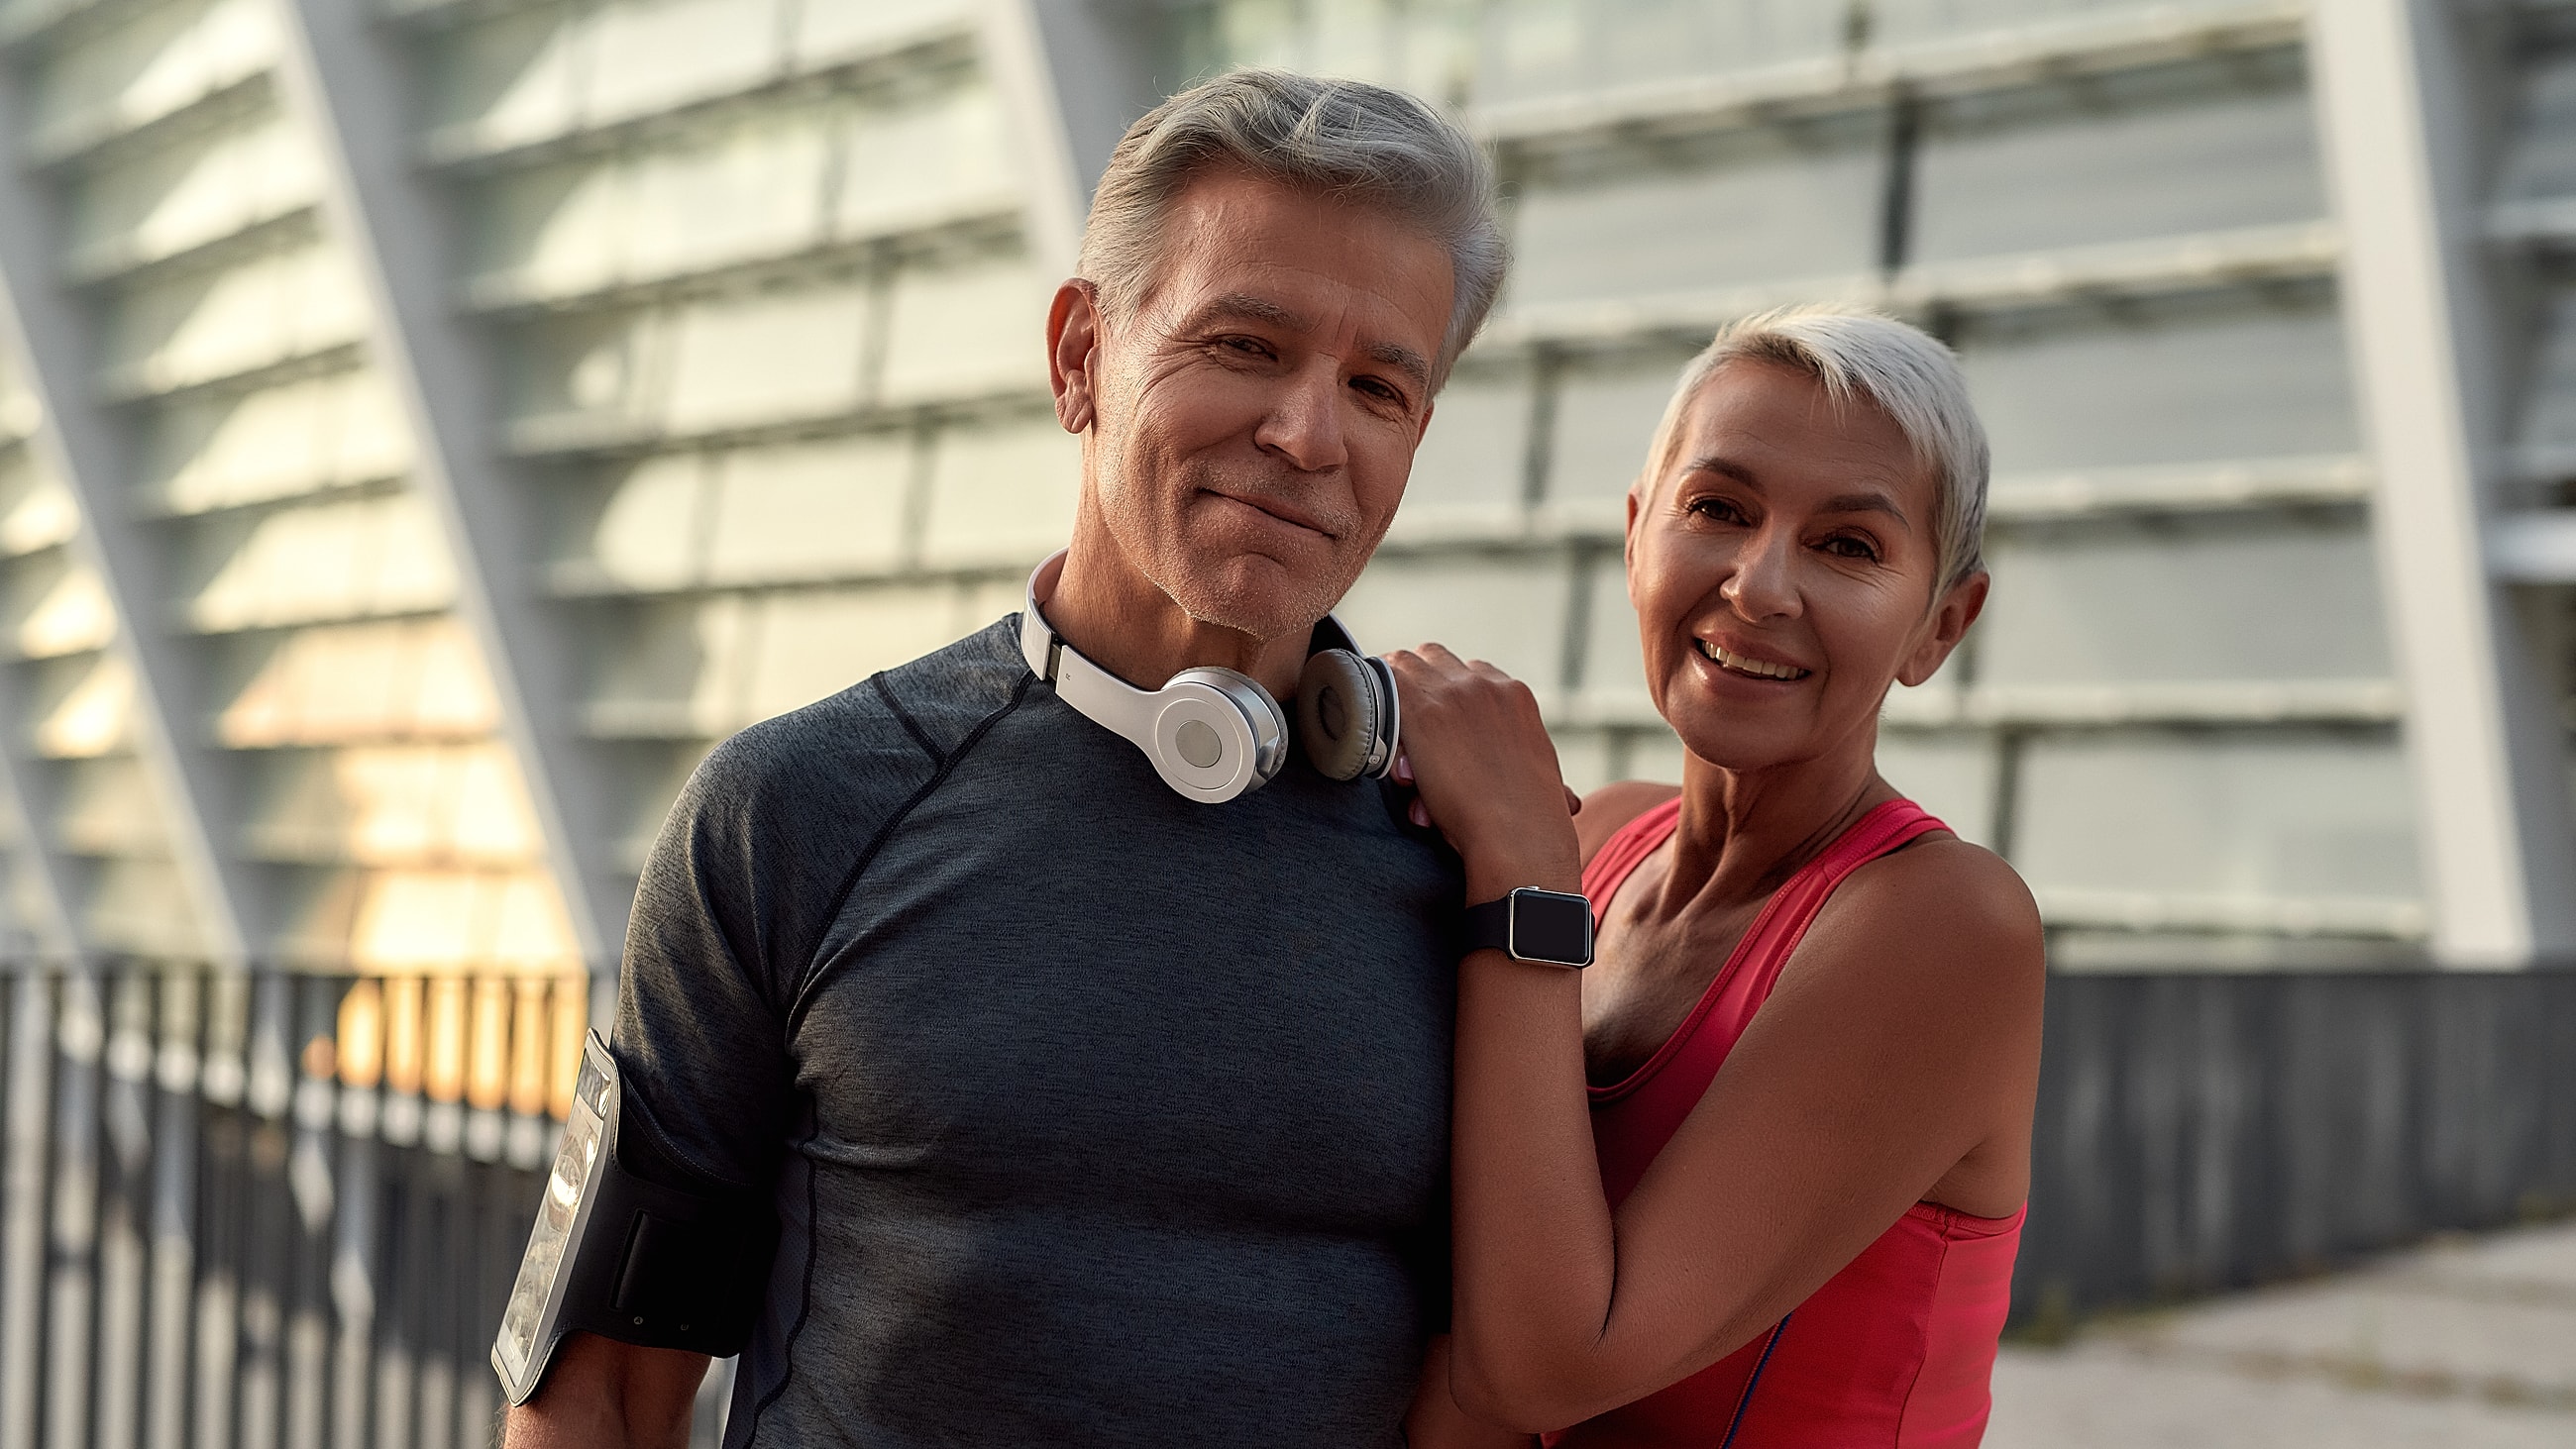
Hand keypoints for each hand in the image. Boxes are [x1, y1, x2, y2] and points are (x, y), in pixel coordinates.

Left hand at [1382, 645, 1581, 899]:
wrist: (1519, 839)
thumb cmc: (1534, 825)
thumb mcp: (1545, 783)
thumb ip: (1538, 775)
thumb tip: (1569, 799)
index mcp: (1515, 696)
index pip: (1467, 672)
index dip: (1443, 697)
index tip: (1435, 730)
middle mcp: (1484, 684)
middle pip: (1430, 659)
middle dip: (1413, 691)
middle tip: (1406, 734)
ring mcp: (1453, 692)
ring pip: (1400, 666)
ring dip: (1390, 701)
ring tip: (1392, 746)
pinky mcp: (1423, 711)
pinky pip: (1379, 690)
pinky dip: (1370, 711)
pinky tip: (1375, 746)